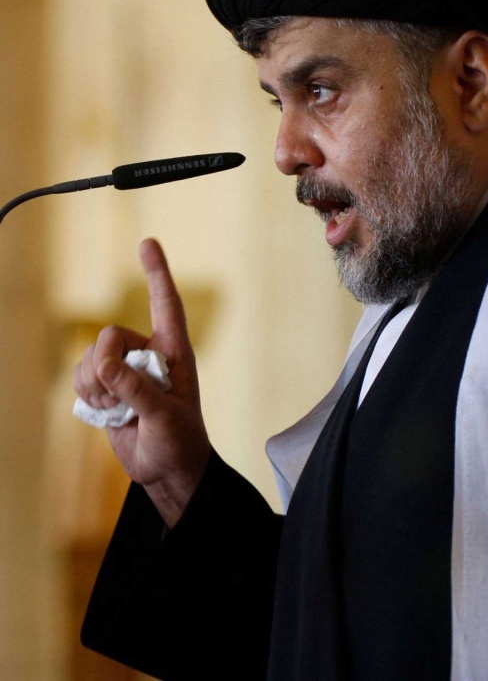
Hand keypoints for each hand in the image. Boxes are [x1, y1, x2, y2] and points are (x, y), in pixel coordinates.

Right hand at [73, 238, 210, 526]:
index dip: (157, 273)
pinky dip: (87, 394)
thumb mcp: (165, 418)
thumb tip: (106, 366)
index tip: (148, 242)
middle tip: (120, 397)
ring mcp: (127, 370)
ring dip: (95, 386)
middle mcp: (149, 354)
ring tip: (119, 411)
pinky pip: (82, 375)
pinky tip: (107, 413)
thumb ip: (137, 390)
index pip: (166, 304)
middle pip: (110, 335)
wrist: (167, 470)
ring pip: (91, 356)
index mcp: (175, 352)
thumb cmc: (180, 442)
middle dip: (106, 366)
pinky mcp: (108, 387)